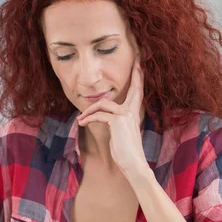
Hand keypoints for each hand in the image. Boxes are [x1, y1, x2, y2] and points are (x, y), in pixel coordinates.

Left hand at [77, 56, 149, 177]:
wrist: (134, 164)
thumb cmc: (126, 153)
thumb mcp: (122, 134)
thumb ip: (116, 123)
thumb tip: (105, 118)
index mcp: (134, 114)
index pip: (138, 92)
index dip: (138, 78)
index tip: (140, 64)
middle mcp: (132, 112)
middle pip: (134, 87)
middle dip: (135, 72)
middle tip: (137, 57)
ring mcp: (126, 115)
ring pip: (103, 103)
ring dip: (89, 110)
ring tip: (81, 118)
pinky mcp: (117, 121)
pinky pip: (98, 115)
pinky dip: (88, 119)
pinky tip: (82, 124)